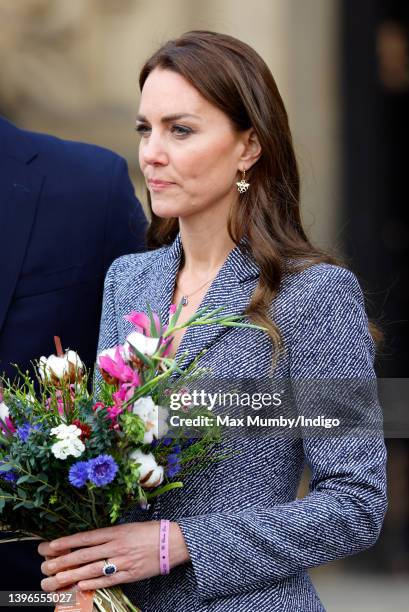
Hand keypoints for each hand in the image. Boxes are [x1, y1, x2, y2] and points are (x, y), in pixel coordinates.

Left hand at [38, 521, 189, 591]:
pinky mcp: (130, 574)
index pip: (86, 537)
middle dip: (63, 560)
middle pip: (85, 554)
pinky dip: (92, 583)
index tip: (50, 545)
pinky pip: (107, 580)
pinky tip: (79, 585)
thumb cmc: (150, 531)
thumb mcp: (128, 527)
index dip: (67, 542)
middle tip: (46, 566)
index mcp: (116, 531)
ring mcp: (123, 561)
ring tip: (55, 579)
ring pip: (92, 569)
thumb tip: (88, 541)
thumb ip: (110, 534)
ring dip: (72, 574)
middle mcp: (117, 546)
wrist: (174, 542)